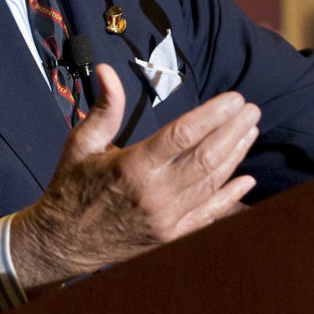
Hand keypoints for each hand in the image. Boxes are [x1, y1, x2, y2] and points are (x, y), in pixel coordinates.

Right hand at [10, 63, 259, 292]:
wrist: (62, 243)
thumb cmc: (71, 188)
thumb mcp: (81, 143)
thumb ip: (104, 108)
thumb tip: (106, 70)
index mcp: (132, 167)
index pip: (183, 135)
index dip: (213, 114)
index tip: (234, 98)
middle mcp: (154, 195)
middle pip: (207, 158)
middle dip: (233, 131)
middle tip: (251, 109)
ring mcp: (166, 220)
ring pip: (213, 183)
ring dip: (236, 155)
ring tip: (250, 131)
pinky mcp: (171, 237)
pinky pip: (209, 215)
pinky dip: (231, 196)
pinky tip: (247, 179)